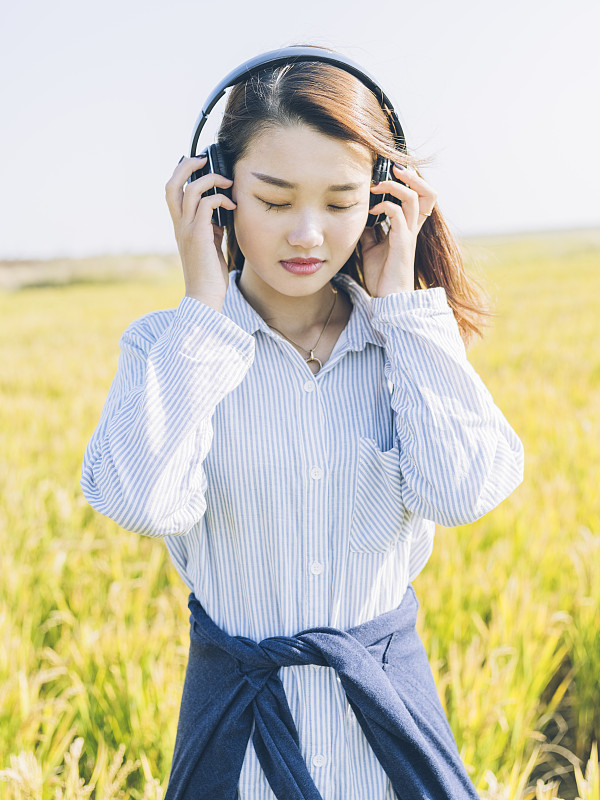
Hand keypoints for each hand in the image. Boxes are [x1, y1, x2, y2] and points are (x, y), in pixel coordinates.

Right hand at [164, 155, 237, 308]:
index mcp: (180, 226)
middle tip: (204, 159)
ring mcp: (187, 229)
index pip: (173, 192)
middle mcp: (179, 225)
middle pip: (172, 184)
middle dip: (187, 165)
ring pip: (191, 189)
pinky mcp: (199, 235)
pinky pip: (207, 204)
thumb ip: (213, 228)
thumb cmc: (210, 275)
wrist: (205, 296)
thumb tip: (223, 214)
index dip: (182, 174)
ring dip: (211, 180)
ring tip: (228, 182)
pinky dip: (221, 199)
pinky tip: (233, 206)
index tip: (200, 166)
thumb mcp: (211, 245)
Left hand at [359, 164, 436, 295]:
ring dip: (396, 186)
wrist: (388, 300)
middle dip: (412, 176)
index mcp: (408, 228)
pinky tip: (372, 210)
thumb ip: (370, 232)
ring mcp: (409, 235)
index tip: (389, 173)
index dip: (410, 181)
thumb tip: (361, 218)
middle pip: (427, 193)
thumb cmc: (381, 276)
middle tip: (393, 168)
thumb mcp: (371, 248)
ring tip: (377, 185)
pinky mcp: (403, 243)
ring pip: (415, 198)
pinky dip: (386, 206)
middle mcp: (413, 228)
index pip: (419, 197)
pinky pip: (399, 215)